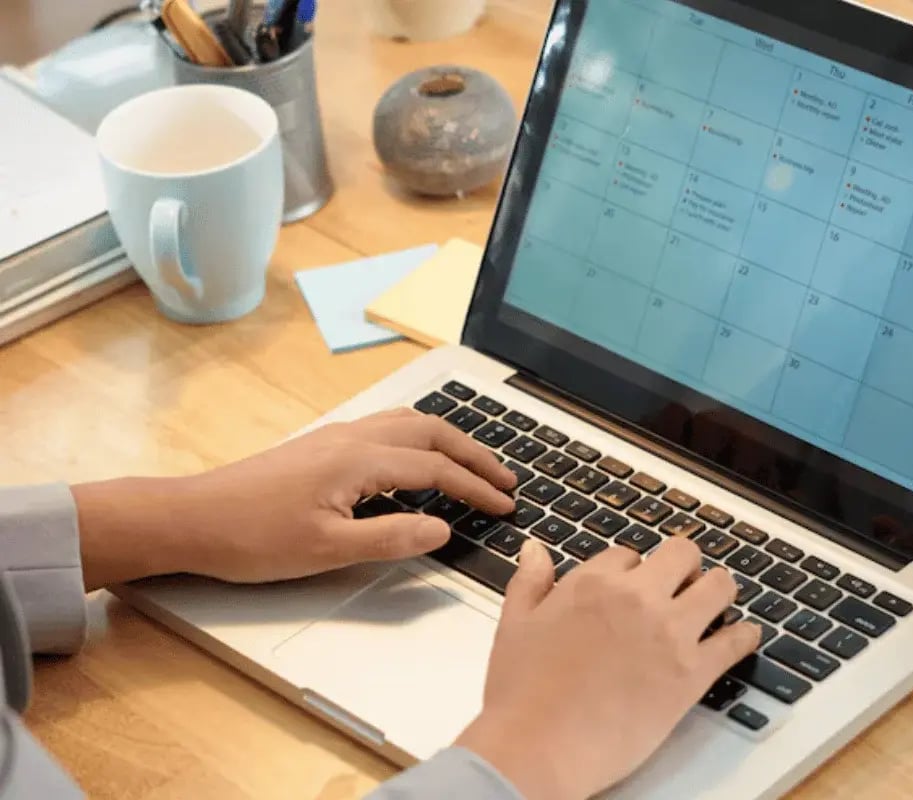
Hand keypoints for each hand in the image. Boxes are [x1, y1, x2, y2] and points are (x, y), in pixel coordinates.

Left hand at [72, 410, 515, 588]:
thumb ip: (391, 537)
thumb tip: (443, 528)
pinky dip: (419, 440)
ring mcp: (335, 437)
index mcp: (359, 460)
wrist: (191, 518)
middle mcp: (352, 437)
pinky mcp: (321, 445)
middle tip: (504, 479)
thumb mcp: (326, 550)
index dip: (475, 487)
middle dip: (473, 453)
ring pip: (408, 423)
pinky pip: (387, 429)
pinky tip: (417, 462)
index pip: (435, 468)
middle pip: (429, 432)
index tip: (505, 505)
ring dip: (447, 441)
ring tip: (472, 464)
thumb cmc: (253, 537)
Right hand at [455, 537, 759, 799]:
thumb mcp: (513, 626)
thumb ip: (530, 582)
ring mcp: (669, 633)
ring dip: (719, 590)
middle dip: (684, 566)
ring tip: (716, 601)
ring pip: (718, 586)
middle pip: (682, 555)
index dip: (635, 569)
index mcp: (593, 583)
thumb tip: (537, 549)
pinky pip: (735, 641)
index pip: (629, 554)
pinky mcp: (692, 673)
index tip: (636, 584)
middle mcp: (636, 598)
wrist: (538, 747)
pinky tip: (744, 636)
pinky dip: (744, 636)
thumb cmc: (521, 695)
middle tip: (684, 582)